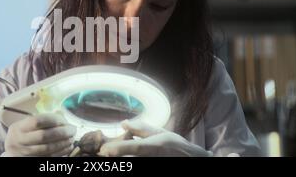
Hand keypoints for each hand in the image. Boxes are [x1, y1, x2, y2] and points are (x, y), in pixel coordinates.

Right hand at [3, 113, 75, 155]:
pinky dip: (62, 152)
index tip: (64, 120)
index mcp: (18, 128)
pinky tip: (68, 147)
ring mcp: (25, 153)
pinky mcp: (33, 161)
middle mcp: (19, 141)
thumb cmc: (22, 135)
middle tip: (73, 130)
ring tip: (72, 138)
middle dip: (62, 132)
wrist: (13, 153)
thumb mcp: (25, 126)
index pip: (38, 121)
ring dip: (64, 143)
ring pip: (48, 148)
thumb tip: (62, 115)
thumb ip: (41, 120)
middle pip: (44, 135)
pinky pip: (50, 157)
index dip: (54, 120)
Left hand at [97, 120, 212, 156]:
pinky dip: (127, 163)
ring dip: (121, 160)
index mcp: (154, 146)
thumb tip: (123, 124)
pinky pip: (134, 166)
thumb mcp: (160, 133)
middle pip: (128, 160)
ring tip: (112, 156)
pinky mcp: (149, 171)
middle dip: (114, 157)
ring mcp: (151, 165)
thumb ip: (141, 129)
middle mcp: (152, 158)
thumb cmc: (175, 146)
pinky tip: (123, 157)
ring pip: (130, 163)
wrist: (191, 160)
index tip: (105, 149)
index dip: (118, 149)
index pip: (134, 148)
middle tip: (104, 153)